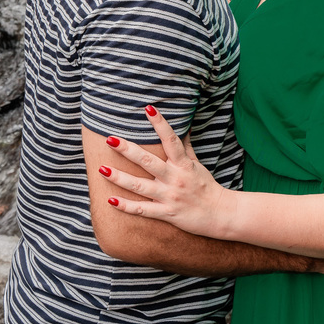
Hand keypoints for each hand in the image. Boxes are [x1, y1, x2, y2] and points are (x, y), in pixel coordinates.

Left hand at [101, 105, 234, 239]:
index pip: (171, 139)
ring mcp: (170, 196)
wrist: (221, 214)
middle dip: (128, 150)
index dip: (160, 123)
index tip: (148, 109)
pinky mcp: (166, 213)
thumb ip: (186, 147)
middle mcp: (175, 178)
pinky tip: (110, 201)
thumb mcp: (197, 165)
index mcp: (183, 164)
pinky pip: (143, 210)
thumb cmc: (206, 187)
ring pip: (140, 186)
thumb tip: (184, 127)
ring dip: (119, 178)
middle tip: (110, 139)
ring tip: (102, 169)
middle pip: (148, 161)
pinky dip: (126, 206)